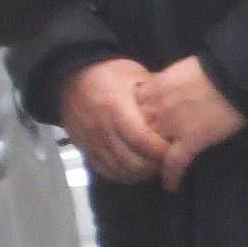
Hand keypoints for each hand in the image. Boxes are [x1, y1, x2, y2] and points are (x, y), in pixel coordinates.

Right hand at [59, 57, 169, 184]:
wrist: (70, 77)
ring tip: (155, 166)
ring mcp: (90, 141)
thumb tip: (177, 109)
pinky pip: (104, 170)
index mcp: (115, 108)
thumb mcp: (134, 74)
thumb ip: (153, 94)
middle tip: (169, 162)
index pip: (141, 139)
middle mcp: (100, 128)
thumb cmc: (107, 72)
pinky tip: (135, 169)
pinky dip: (122, 174)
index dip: (160, 150)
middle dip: (153, 165)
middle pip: (131, 160)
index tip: (175, 150)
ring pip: (118, 169)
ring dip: (140, 173)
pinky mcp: (83, 148)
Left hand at [135, 56, 247, 192]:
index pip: (130, 109)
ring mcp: (172, 127)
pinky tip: (171, 186)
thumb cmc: (213, 68)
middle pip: (136, 131)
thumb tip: (163, 92)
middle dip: (138, 142)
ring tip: (153, 170)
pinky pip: (175, 163)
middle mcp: (157, 109)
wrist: (235, 77)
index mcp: (154, 89)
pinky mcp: (191, 141)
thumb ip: (166, 82)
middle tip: (142, 152)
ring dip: (151, 160)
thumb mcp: (181, 69)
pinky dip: (172, 176)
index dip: (134, 118)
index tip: (138, 125)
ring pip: (151, 149)